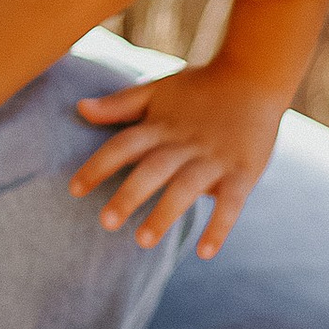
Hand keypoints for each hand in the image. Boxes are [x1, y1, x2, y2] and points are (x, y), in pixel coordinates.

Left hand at [70, 59, 285, 256]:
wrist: (255, 76)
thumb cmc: (200, 87)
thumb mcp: (157, 90)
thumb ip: (119, 104)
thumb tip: (79, 108)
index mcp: (161, 126)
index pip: (123, 145)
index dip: (98, 166)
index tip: (74, 190)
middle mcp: (184, 143)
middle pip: (153, 169)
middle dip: (129, 194)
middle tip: (106, 222)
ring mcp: (214, 159)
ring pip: (186, 188)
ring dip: (165, 214)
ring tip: (143, 241)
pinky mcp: (243, 172)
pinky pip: (231, 203)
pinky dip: (220, 227)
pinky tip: (206, 253)